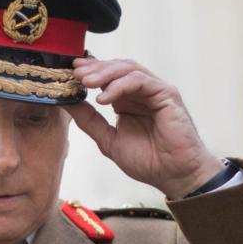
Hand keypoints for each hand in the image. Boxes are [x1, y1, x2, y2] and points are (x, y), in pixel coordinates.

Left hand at [65, 58, 221, 198]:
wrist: (174, 175)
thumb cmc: (149, 161)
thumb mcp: (109, 140)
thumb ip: (90, 121)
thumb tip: (68, 104)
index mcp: (127, 101)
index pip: (107, 77)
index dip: (89, 72)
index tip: (69, 74)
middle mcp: (141, 92)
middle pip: (116, 68)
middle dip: (94, 69)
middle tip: (76, 74)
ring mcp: (155, 91)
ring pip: (128, 69)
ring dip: (105, 73)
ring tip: (86, 82)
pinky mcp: (166, 93)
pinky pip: (140, 80)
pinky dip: (120, 85)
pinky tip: (104, 97)